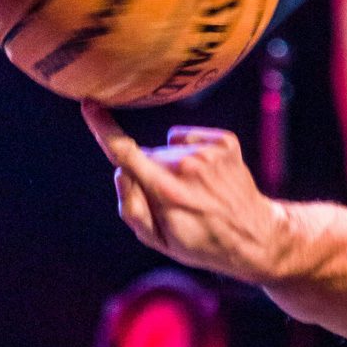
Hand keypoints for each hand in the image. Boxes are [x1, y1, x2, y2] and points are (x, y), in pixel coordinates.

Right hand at [82, 102, 290, 282]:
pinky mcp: (225, 141)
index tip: (90, 104)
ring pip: (169, 149)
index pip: (125, 154)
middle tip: (176, 203)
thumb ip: (132, 208)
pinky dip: (194, 153)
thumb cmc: (201, 243)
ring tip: (198, 192)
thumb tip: (121, 172)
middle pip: (147, 158)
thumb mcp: (159, 240)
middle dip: (151, 175)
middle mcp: (187, 165)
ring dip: (175, 166)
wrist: (255, 237)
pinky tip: (210, 177)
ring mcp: (208, 151)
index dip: (103, 128)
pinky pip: (189, 138)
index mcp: (166, 191)